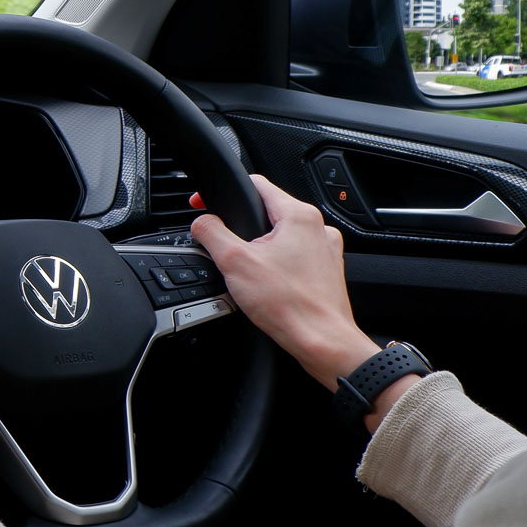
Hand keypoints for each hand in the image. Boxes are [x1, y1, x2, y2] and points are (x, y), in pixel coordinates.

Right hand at [190, 175, 386, 395]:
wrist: (322, 342)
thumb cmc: (289, 305)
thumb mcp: (234, 263)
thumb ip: (211, 233)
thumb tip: (201, 222)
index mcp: (298, 215)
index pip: (256, 184)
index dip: (225, 191)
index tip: (204, 204)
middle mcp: (317, 227)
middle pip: (266, 213)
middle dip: (241, 229)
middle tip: (227, 252)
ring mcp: (324, 250)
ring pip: (280, 238)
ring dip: (259, 250)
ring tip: (250, 276)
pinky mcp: (325, 271)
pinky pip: (293, 258)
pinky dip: (276, 267)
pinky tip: (267, 287)